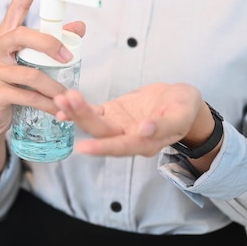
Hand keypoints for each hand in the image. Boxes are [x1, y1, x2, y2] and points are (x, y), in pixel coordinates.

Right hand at [0, 0, 85, 136]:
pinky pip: (27, 96)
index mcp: (4, 36)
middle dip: (50, 44)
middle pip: (23, 35)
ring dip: (54, 86)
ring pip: (30, 73)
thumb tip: (79, 26)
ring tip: (67, 96)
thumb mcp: (32, 61)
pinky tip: (58, 110)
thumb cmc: (14, 85)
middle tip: (69, 56)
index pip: (16, 6)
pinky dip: (47, 104)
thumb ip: (53, 43)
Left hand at [53, 83, 206, 157]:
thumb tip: (145, 130)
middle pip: (101, 132)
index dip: (103, 147)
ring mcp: (117, 125)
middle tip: (66, 101)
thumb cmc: (184, 109)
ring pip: (93, 123)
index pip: (121, 146)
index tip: (83, 147)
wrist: (181, 101)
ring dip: (76, 112)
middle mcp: (127, 138)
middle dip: (82, 118)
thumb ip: (164, 125)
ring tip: (61, 98)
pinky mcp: (112, 112)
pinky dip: (77, 110)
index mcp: (145, 143)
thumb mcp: (181, 114)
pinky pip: (92, 112)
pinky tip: (62, 104)